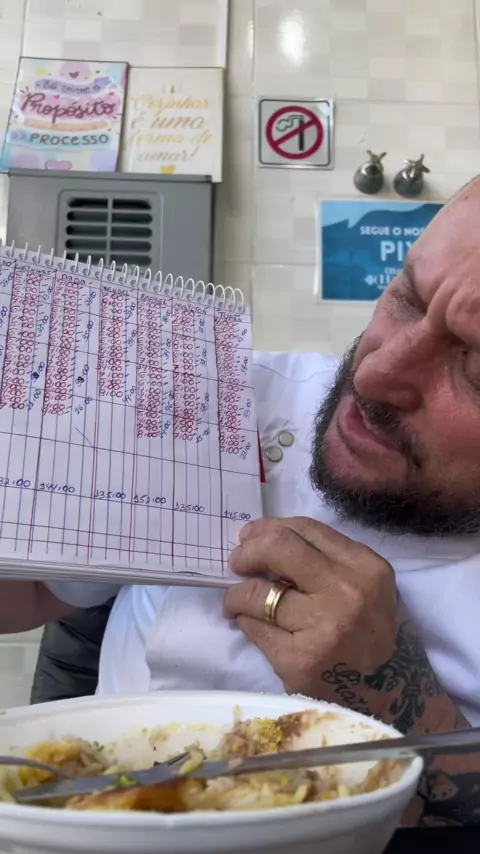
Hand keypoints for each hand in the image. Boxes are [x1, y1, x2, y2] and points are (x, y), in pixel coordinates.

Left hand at [224, 517, 409, 721]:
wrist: (394, 696)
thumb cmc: (372, 633)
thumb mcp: (367, 585)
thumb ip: (326, 560)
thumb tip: (265, 542)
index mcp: (364, 566)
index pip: (304, 529)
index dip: (268, 528)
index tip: (251, 537)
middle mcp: (346, 592)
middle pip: (277, 547)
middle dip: (247, 552)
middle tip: (237, 563)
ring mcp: (322, 627)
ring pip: (257, 591)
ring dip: (238, 594)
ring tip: (238, 601)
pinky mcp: (299, 661)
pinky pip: (255, 628)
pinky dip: (245, 622)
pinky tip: (252, 625)